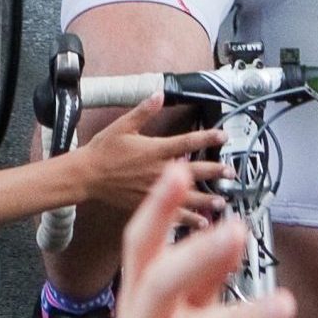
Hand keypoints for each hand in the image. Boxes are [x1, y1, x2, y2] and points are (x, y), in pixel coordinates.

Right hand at [72, 97, 227, 215]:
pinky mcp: (146, 203)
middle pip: (193, 172)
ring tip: (222, 201)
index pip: (188, 142)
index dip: (208, 138)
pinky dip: (187, 220)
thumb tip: (159, 94)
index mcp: (155, 150)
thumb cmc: (103, 151)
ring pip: (185, 197)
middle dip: (214, 172)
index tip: (223, 136)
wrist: (86, 176)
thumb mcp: (123, 125)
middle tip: (231, 173)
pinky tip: (200, 223)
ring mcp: (153, 190)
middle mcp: (157, 171)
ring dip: (206, 200)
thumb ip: (144, 110)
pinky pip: (170, 214)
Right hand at [112, 165, 293, 317]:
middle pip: (156, 285)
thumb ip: (204, 275)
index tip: (179, 172)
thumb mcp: (183, 308)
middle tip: (235, 230)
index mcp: (140, 300)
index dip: (157, 209)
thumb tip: (230, 234)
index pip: (140, 246)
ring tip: (283, 304)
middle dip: (194, 256)